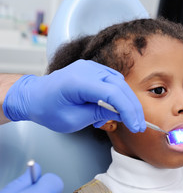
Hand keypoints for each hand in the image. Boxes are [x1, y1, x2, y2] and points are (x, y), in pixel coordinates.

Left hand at [3, 59, 145, 132]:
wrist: (34, 96)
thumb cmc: (48, 109)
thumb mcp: (73, 120)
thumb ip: (99, 114)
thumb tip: (120, 113)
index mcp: (77, 82)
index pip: (112, 93)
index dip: (128, 110)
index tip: (136, 126)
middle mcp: (86, 69)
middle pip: (120, 86)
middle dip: (132, 108)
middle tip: (138, 125)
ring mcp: (90, 67)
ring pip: (119, 83)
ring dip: (125, 102)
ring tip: (121, 120)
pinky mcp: (93, 69)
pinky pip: (113, 81)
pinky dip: (117, 96)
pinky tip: (112, 109)